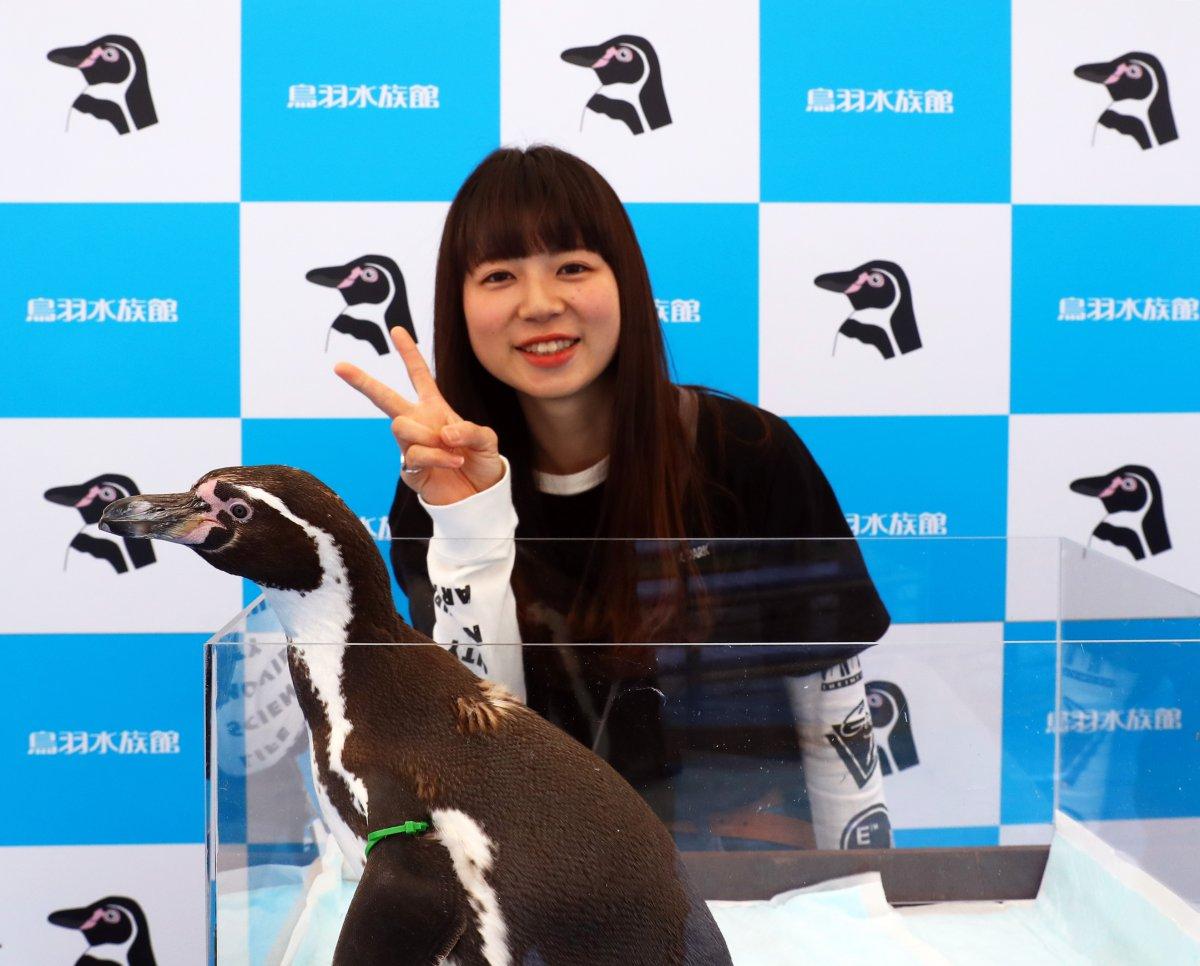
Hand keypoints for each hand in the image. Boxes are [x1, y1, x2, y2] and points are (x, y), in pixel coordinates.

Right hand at [334, 327, 504, 505]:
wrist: (481, 497)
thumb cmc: (482, 462)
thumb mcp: (487, 440)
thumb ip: (470, 431)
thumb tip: (443, 433)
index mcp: (435, 409)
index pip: (419, 376)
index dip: (409, 354)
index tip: (397, 330)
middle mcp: (418, 424)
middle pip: (384, 398)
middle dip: (362, 381)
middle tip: (340, 366)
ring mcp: (411, 447)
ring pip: (401, 428)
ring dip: (429, 437)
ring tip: (451, 450)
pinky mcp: (410, 471)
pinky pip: (415, 456)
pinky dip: (438, 458)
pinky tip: (453, 463)